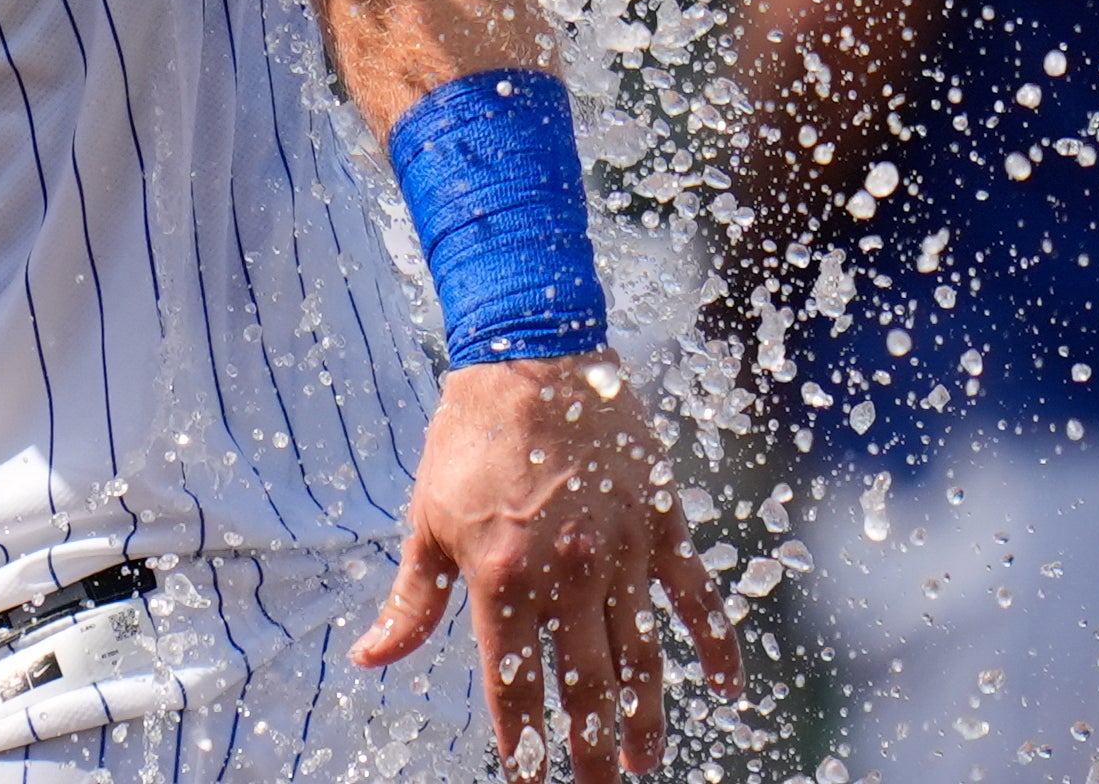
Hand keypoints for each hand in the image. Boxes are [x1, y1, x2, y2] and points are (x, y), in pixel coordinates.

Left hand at [352, 356, 737, 783]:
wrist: (533, 354)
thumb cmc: (470, 438)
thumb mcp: (427, 519)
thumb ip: (411, 601)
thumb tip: (370, 659)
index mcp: (504, 580)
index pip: (516, 689)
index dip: (523, 747)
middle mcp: (568, 577)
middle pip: (587, 690)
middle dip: (593, 753)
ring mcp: (621, 554)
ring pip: (642, 659)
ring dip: (647, 718)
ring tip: (646, 759)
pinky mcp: (660, 525)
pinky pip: (697, 598)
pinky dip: (718, 646)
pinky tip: (728, 690)